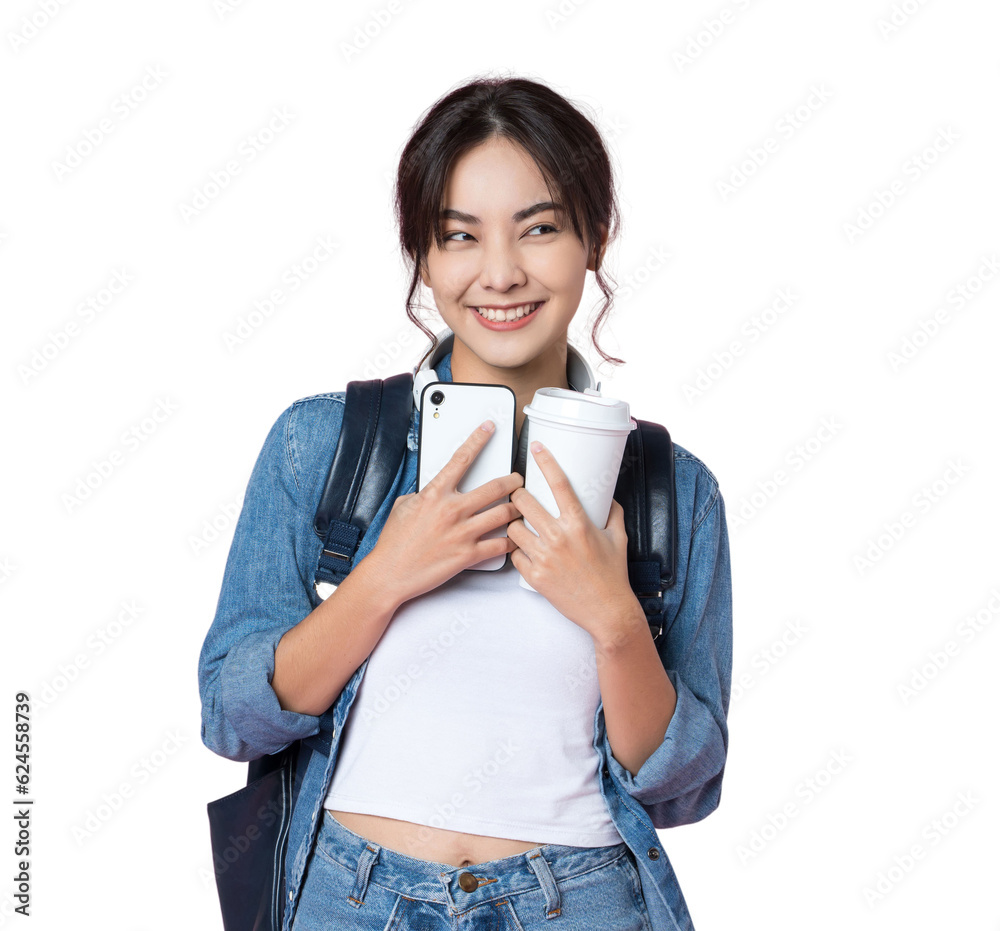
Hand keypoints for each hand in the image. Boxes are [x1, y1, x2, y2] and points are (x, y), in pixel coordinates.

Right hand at [365, 420, 522, 606]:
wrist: (390, 573)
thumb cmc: (394, 542)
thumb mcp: (403, 506)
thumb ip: (425, 494)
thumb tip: (436, 488)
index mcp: (435, 494)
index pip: (461, 458)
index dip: (478, 439)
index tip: (490, 427)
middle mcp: (452, 510)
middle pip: (496, 487)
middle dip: (513, 481)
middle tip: (519, 480)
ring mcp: (462, 533)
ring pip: (504, 514)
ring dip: (518, 509)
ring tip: (522, 507)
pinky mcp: (468, 556)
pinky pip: (500, 545)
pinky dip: (512, 541)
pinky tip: (515, 538)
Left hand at [507, 441, 635, 641]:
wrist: (607, 611)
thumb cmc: (612, 576)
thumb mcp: (618, 538)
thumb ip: (613, 513)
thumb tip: (608, 498)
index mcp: (579, 524)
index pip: (558, 483)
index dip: (545, 461)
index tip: (537, 448)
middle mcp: (559, 537)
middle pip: (523, 502)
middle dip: (518, 496)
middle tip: (520, 497)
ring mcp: (544, 557)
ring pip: (512, 528)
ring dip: (514, 524)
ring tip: (521, 526)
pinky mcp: (534, 576)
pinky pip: (515, 555)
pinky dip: (518, 552)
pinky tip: (526, 552)